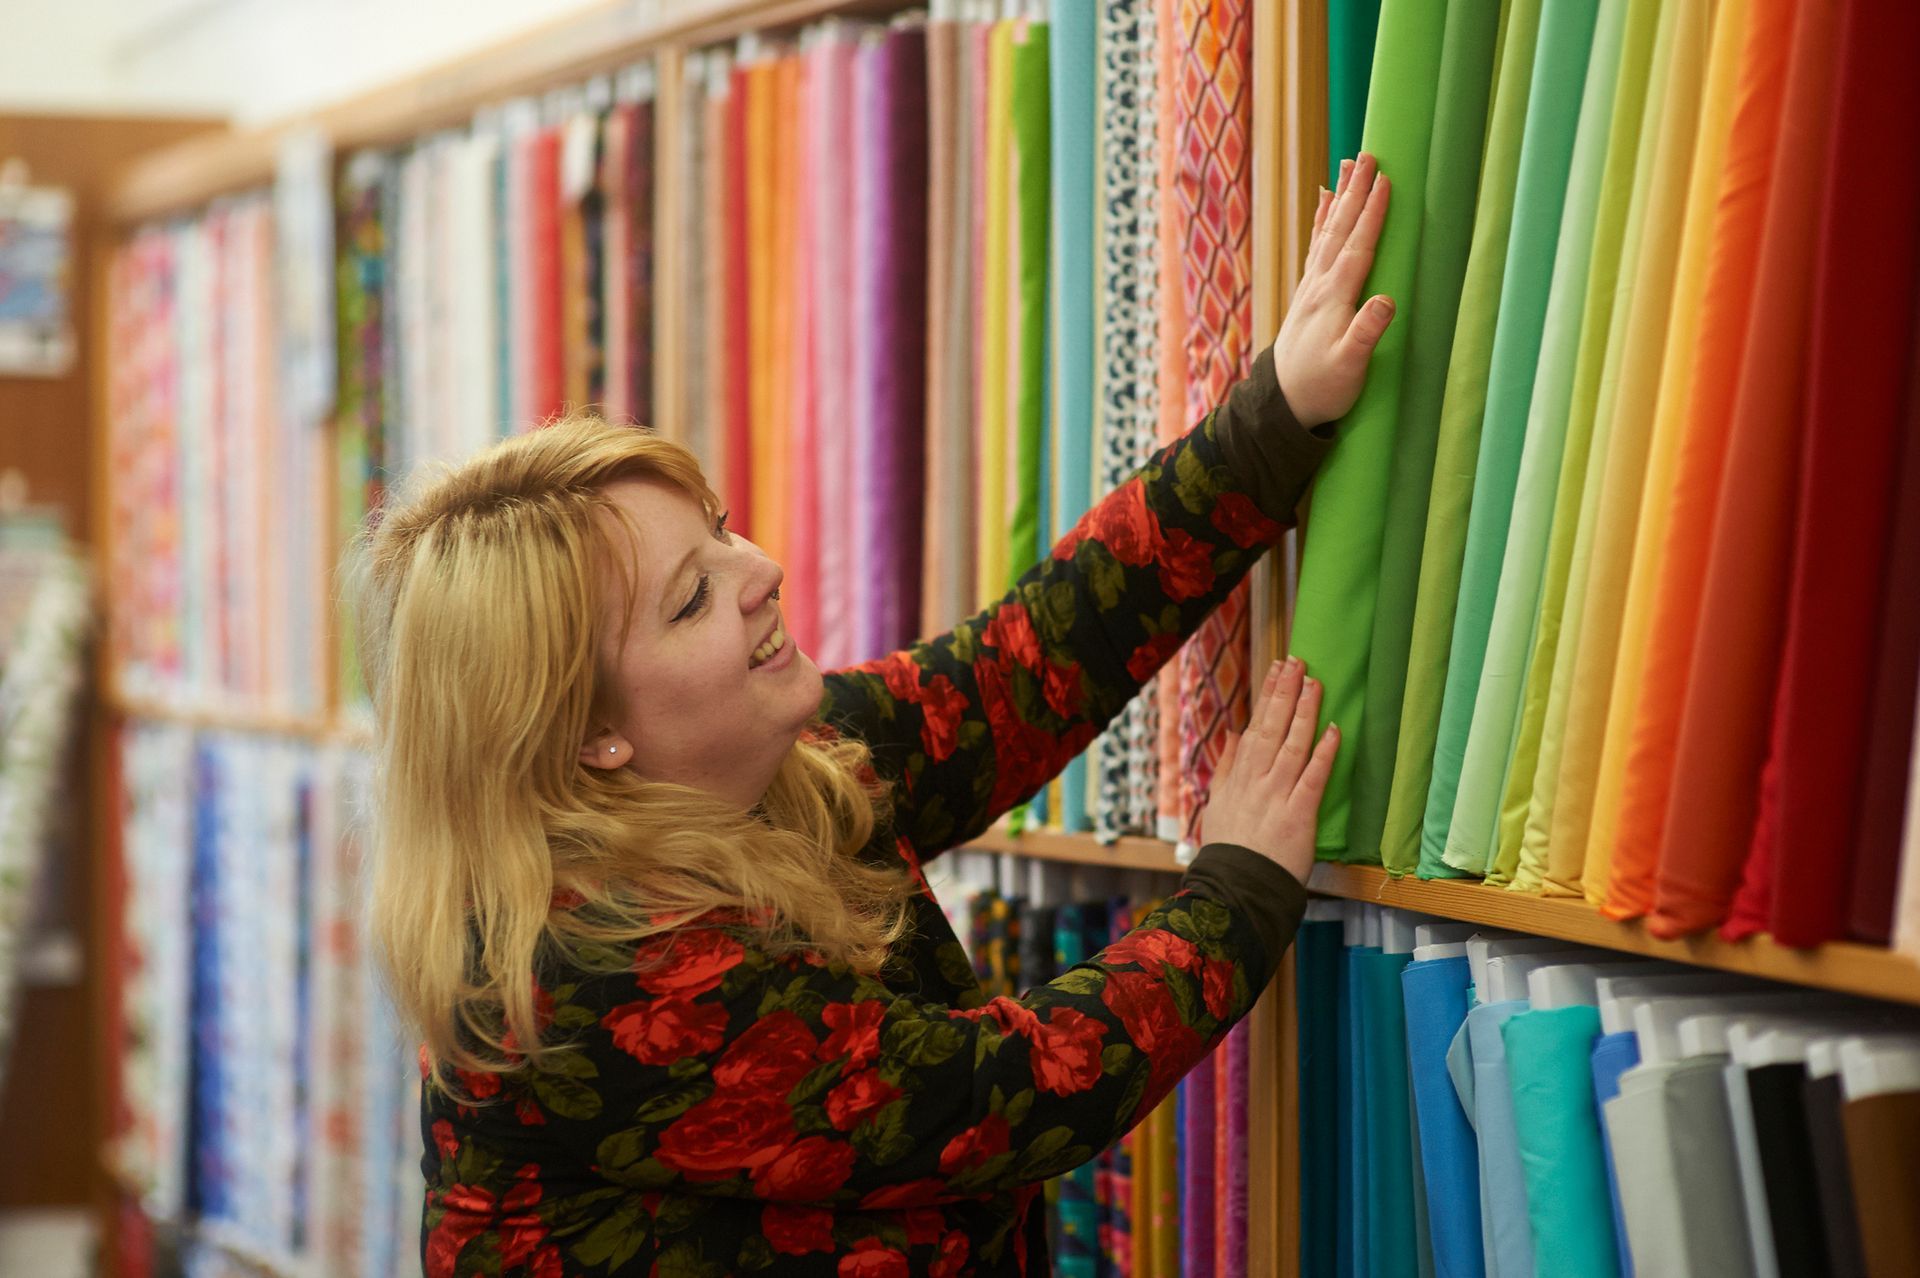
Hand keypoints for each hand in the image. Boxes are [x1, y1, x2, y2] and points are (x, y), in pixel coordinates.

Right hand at [1198, 657, 1338, 884]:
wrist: (1235, 888)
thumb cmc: (1230, 849)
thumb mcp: (1217, 804)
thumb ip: (1227, 767)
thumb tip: (1234, 733)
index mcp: (1239, 777)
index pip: (1256, 726)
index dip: (1267, 695)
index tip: (1278, 669)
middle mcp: (1256, 781)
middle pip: (1272, 728)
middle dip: (1285, 692)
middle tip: (1297, 661)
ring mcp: (1276, 796)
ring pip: (1292, 745)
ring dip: (1304, 713)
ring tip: (1315, 683)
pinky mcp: (1298, 816)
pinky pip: (1313, 778)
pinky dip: (1324, 753)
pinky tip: (1334, 730)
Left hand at [1271, 152, 1395, 428]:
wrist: (1283, 404)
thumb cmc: (1322, 388)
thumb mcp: (1350, 367)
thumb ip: (1367, 333)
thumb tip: (1388, 301)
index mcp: (1333, 297)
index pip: (1357, 246)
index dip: (1372, 214)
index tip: (1386, 180)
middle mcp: (1319, 285)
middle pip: (1340, 229)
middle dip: (1355, 192)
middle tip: (1368, 155)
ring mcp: (1311, 287)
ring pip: (1328, 232)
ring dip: (1340, 199)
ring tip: (1347, 166)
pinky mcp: (1309, 294)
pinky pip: (1317, 246)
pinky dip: (1323, 221)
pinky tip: (1325, 203)